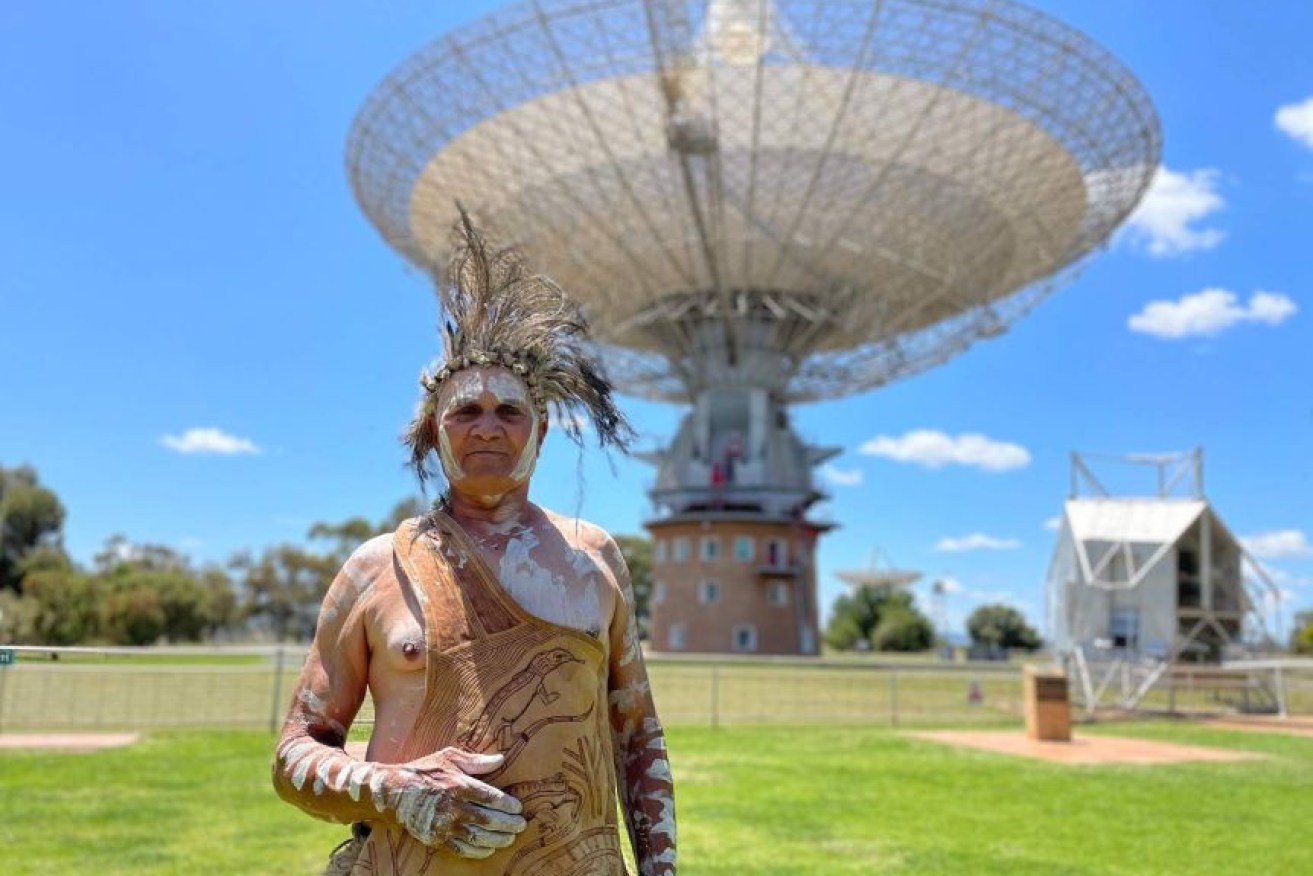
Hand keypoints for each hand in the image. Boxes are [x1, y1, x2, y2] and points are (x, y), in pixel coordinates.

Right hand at [389, 748, 526, 856]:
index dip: (508, 805)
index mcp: (458, 785)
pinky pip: (462, 849)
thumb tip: (501, 758)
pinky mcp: (437, 838)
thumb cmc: (425, 770)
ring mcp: (444, 825)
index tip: (518, 807)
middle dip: (508, 824)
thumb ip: (476, 761)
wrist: (395, 791)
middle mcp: (453, 807)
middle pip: (488, 819)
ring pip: (478, 837)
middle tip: (521, 825)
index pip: (491, 798)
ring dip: (498, 840)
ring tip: (510, 838)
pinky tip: (489, 849)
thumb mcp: (449, 757)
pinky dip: (478, 851)